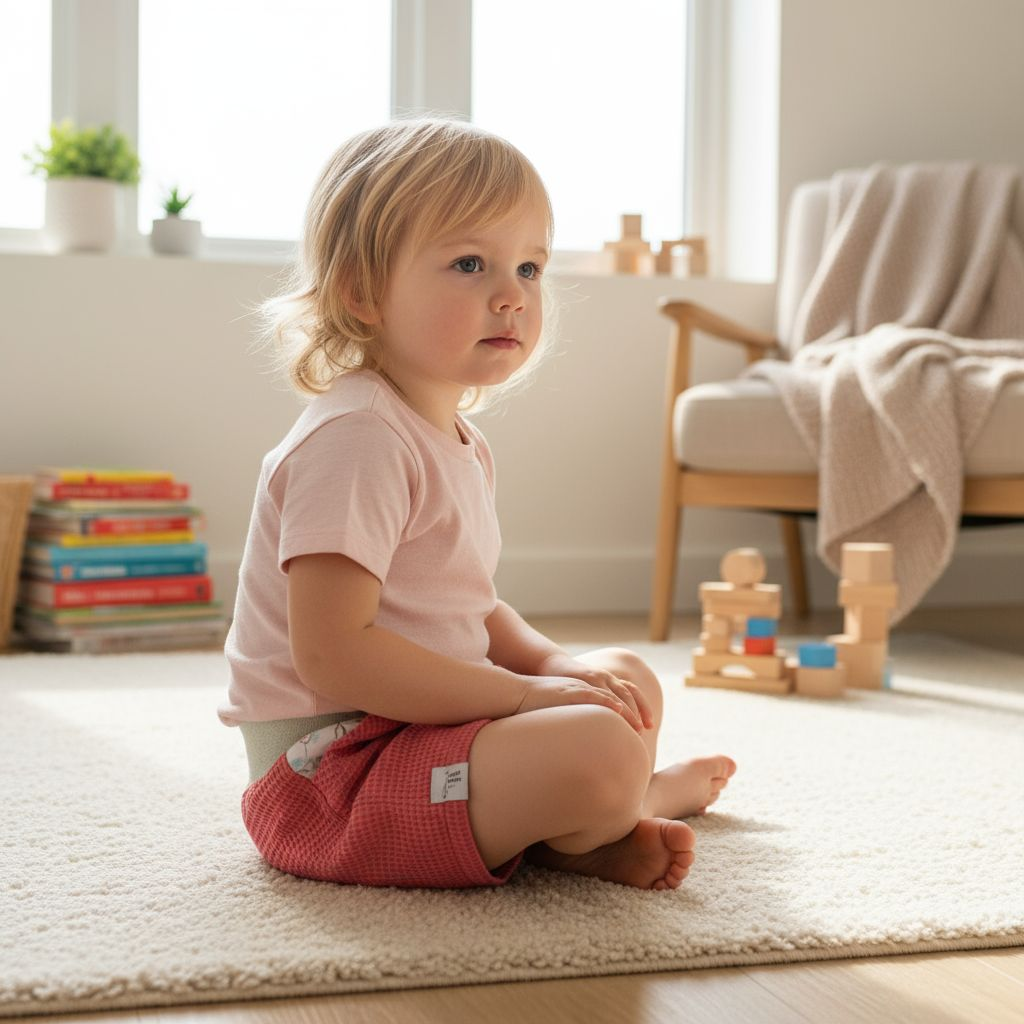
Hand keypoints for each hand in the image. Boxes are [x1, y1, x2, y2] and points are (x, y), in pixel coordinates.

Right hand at [520, 653, 653, 732]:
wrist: (518, 690)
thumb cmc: (540, 704)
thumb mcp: (567, 709)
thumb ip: (581, 719)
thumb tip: (588, 740)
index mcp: (591, 686)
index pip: (621, 692)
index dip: (636, 706)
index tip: (647, 724)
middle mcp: (590, 682)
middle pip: (623, 692)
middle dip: (638, 709)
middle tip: (648, 727)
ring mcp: (581, 684)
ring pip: (612, 693)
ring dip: (627, 710)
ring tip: (638, 726)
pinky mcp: (570, 690)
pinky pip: (593, 693)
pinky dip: (607, 701)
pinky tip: (617, 710)